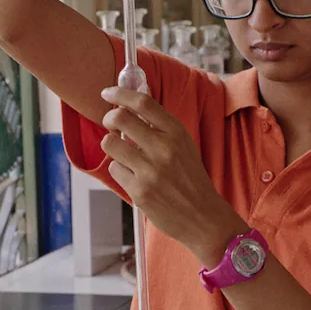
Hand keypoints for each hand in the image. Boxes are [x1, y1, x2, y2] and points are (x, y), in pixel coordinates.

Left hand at [99, 87, 247, 266]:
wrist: (203, 216)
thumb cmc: (190, 178)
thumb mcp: (183, 144)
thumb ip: (160, 125)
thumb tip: (133, 100)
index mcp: (176, 132)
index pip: (142, 102)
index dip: (120, 93)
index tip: (107, 93)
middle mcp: (163, 148)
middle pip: (120, 118)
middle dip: (109, 118)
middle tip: (110, 124)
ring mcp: (150, 170)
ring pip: (110, 143)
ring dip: (112, 146)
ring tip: (124, 154)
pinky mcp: (139, 191)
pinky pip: (115, 169)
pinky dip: (120, 171)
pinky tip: (134, 177)